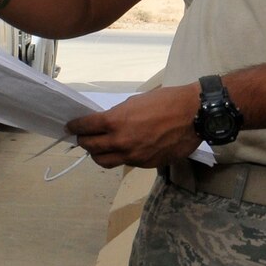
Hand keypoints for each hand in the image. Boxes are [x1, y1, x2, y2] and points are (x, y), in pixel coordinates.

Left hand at [66, 83, 202, 168]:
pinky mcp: (145, 164)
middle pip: (90, 146)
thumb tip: (105, 123)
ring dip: (97, 154)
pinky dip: (120, 156)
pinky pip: (125, 163)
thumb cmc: (166, 101)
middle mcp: (121, 141)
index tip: (70, 127)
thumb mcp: (135, 102)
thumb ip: (117, 115)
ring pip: (103, 161)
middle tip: (82, 137)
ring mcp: (133, 155)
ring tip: (98, 148)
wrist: (194, 115)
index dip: (75, 126)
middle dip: (83, 141)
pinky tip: (123, 149)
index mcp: (116, 121)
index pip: (85, 127)